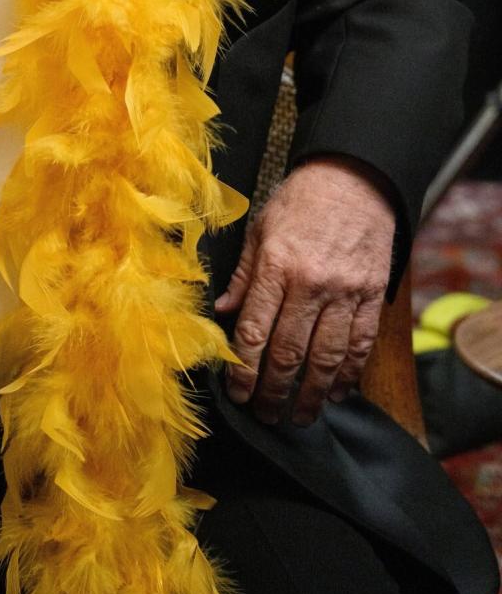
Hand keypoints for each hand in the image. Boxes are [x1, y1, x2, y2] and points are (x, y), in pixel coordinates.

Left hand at [215, 157, 394, 425]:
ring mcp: (345, 292)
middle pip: (289, 353)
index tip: (237, 393)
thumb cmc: (301, 201)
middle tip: (264, 413)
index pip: (255, 331)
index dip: (244, 371)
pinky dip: (349, 374)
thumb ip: (243, 276)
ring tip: (298, 415)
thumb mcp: (260, 229)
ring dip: (311, 393)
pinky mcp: (372, 295)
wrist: (355, 178)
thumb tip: (221, 313)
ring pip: (327, 357)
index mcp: (276, 266)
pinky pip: (361, 344)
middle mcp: (310, 284)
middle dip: (274, 391)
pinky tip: (338, 392)